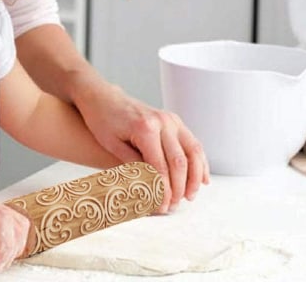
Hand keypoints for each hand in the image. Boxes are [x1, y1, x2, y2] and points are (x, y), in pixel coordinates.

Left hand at [75, 83, 208, 212]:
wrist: (103, 97)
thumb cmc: (103, 121)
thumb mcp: (112, 145)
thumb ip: (133, 166)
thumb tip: (152, 191)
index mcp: (145, 128)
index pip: (160, 167)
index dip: (163, 191)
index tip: (162, 207)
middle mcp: (162, 121)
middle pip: (179, 162)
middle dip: (178, 188)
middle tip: (173, 206)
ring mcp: (171, 119)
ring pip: (193, 152)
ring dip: (195, 177)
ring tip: (189, 197)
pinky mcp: (174, 120)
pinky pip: (193, 143)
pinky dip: (200, 162)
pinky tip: (202, 179)